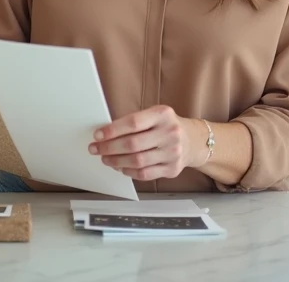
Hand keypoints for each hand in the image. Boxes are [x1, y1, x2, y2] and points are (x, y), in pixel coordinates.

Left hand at [88, 104, 202, 181]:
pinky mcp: (172, 169)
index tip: (98, 135)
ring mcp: (173, 152)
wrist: (193, 140)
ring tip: (106, 159)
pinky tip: (121, 167)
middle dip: (109, 148)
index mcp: (163, 114)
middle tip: (96, 149)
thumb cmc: (166, 126)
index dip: (112, 130)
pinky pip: (145, 174)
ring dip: (116, 161)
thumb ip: (134, 122)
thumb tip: (106, 134)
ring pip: (137, 161)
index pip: (133, 123)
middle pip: (133, 144)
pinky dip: (129, 172)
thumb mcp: (155, 115)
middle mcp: (170, 133)